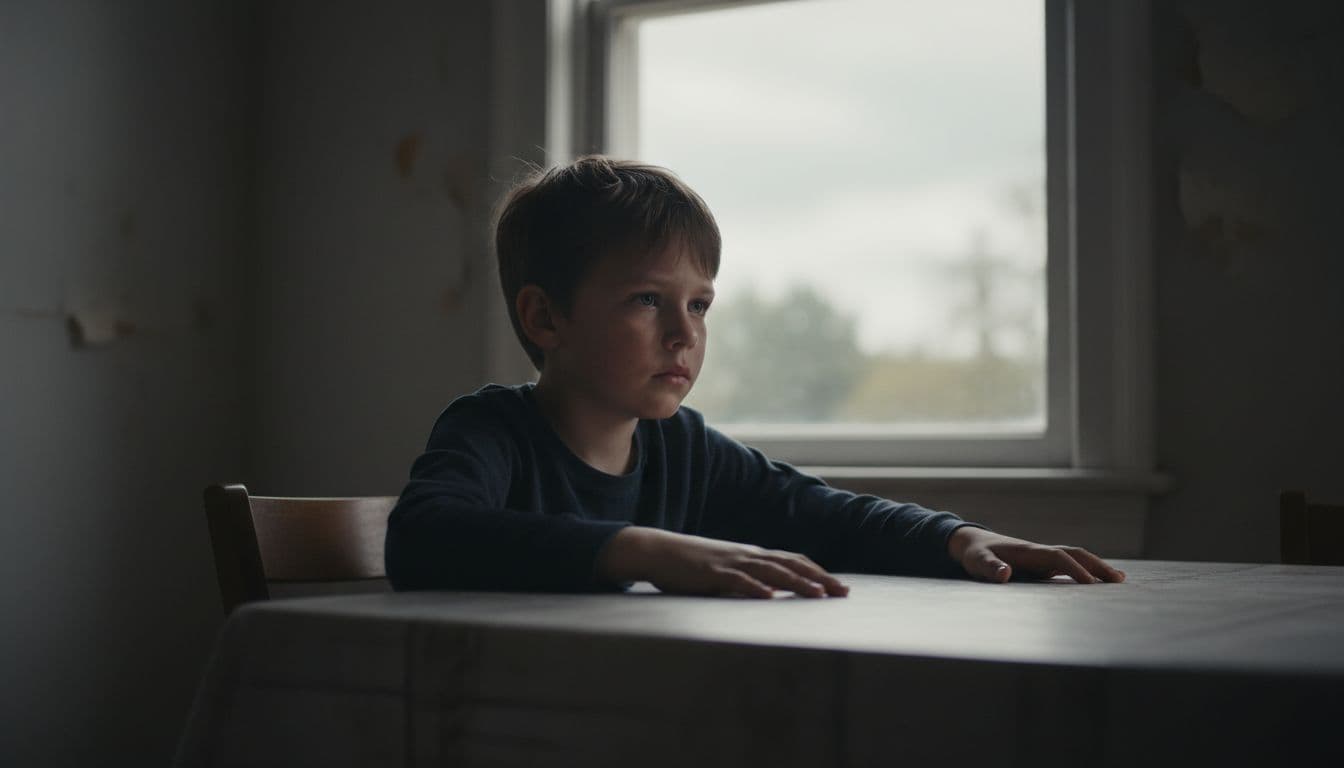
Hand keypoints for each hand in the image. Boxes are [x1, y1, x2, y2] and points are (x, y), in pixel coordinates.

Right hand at [597, 527, 849, 597]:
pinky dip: (755, 588)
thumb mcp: (725, 570)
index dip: (817, 572)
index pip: (793, 560)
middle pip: (791, 564)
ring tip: (818, 595)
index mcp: (752, 554)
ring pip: (771, 571)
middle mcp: (747, 554)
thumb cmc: (690, 565)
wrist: (656, 550)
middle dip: (819, 578)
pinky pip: (737, 580)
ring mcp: (731, 562)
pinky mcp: (712, 572)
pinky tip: (770, 598)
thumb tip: (768, 595)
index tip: (839, 587)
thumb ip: (746, 579)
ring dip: (796, 583)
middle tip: (843, 593)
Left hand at [947, 527, 1125, 583]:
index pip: (1057, 557)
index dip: (1074, 568)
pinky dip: (1085, 571)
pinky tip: (1097, 583)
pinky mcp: (1042, 564)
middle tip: (1119, 580)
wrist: (973, 543)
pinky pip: (1069, 566)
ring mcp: (1043, 557)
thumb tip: (1004, 575)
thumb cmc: (975, 554)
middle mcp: (1040, 552)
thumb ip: (989, 568)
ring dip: (1095, 567)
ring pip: (1075, 558)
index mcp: (1028, 551)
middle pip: (1074, 554)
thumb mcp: (977, 561)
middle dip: (1096, 565)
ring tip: (1118, 580)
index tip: (1090, 583)